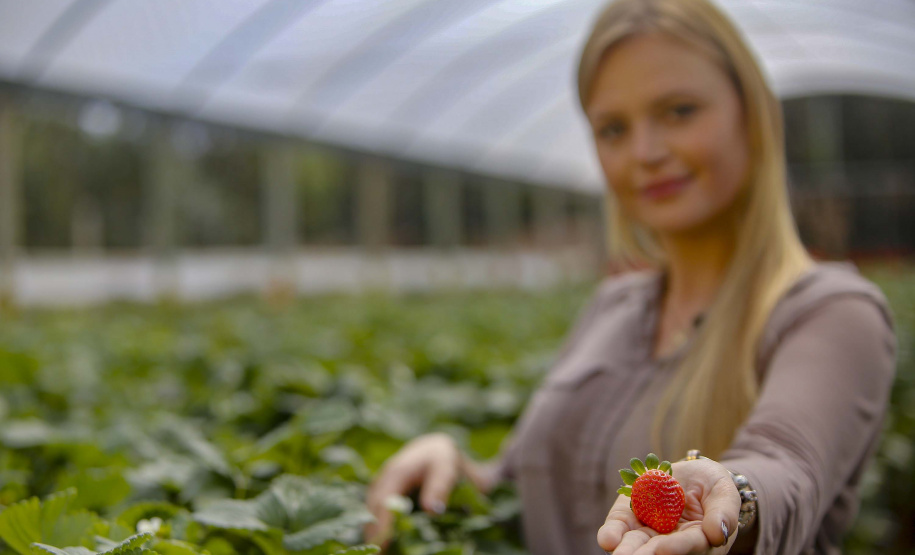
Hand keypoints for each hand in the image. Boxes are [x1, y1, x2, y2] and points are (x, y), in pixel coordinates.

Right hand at [364, 433, 465, 547]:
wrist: (432, 451)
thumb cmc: (440, 459)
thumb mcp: (445, 468)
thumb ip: (439, 487)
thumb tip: (432, 510)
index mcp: (395, 474)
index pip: (383, 503)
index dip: (382, 526)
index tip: (382, 547)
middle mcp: (381, 482)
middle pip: (371, 513)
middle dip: (374, 536)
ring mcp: (378, 490)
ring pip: (370, 516)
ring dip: (373, 535)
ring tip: (380, 554)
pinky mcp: (380, 498)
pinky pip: (375, 516)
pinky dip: (378, 531)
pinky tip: (385, 547)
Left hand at [597, 459, 739, 554]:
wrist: (692, 475)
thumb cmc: (714, 488)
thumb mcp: (725, 494)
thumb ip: (724, 513)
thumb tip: (719, 534)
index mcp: (699, 540)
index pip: (688, 546)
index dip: (676, 548)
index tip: (661, 550)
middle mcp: (671, 541)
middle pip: (657, 552)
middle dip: (644, 554)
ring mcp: (649, 530)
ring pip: (636, 545)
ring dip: (626, 549)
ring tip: (616, 550)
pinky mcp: (631, 516)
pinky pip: (620, 527)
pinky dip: (612, 533)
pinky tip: (608, 539)